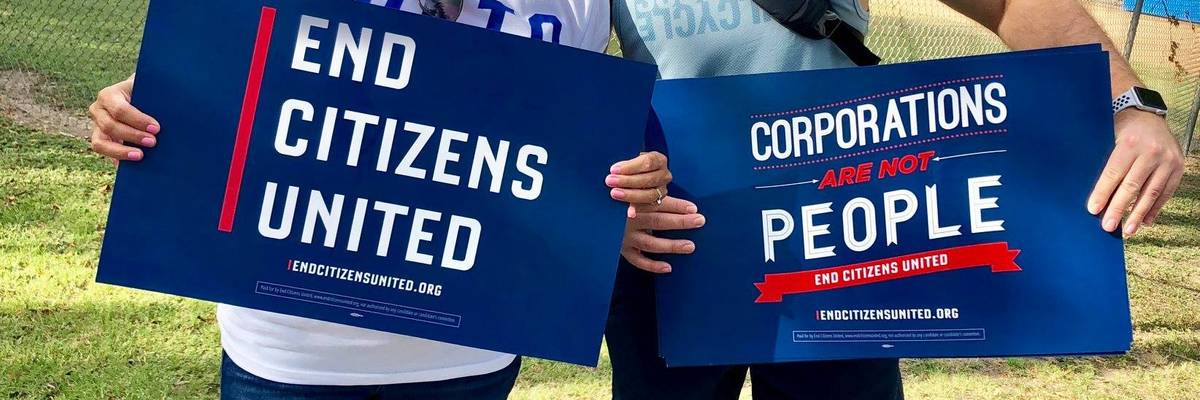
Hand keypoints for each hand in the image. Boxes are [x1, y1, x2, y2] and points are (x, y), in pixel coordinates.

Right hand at [88, 75, 160, 162]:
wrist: (138, 97)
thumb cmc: (146, 93)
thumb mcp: (148, 90)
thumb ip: (155, 98)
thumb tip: (171, 109)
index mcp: (109, 95)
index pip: (120, 110)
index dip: (138, 120)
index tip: (156, 128)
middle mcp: (98, 109)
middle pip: (110, 126)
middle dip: (133, 136)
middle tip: (153, 142)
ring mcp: (96, 126)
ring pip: (99, 143)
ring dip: (121, 151)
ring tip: (140, 156)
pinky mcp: (99, 139)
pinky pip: (103, 152)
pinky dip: (116, 159)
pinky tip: (131, 165)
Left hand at [607, 151, 670, 216]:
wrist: (637, 179)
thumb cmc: (631, 168)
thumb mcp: (629, 162)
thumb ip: (624, 166)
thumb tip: (614, 171)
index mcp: (658, 160)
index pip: (647, 162)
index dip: (630, 166)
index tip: (614, 170)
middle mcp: (664, 175)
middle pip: (648, 179)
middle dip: (627, 181)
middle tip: (610, 181)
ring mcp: (662, 190)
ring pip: (650, 194)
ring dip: (631, 195)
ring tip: (614, 193)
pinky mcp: (658, 202)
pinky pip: (649, 207)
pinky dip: (638, 208)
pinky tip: (629, 212)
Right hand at [621, 196, 705, 272]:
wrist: (601, 218)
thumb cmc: (627, 206)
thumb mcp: (638, 197)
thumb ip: (656, 197)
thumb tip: (686, 204)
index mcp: (635, 203)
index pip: (658, 203)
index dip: (677, 205)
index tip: (694, 208)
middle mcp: (629, 219)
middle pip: (657, 221)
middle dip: (680, 221)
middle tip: (700, 221)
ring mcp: (625, 237)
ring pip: (650, 243)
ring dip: (671, 245)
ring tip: (690, 246)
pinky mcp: (623, 250)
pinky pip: (638, 260)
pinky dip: (652, 266)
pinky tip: (668, 267)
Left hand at [1087, 110, 1184, 235]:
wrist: (1148, 116)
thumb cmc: (1122, 131)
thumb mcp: (1109, 139)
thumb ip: (1106, 164)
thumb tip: (1095, 197)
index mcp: (1129, 143)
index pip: (1113, 173)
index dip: (1103, 193)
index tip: (1093, 210)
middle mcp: (1151, 152)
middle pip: (1132, 186)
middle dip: (1119, 208)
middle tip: (1108, 226)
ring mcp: (1168, 160)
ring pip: (1151, 192)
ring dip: (1138, 214)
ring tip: (1128, 230)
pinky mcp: (1178, 167)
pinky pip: (1166, 192)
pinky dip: (1155, 208)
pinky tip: (1146, 221)